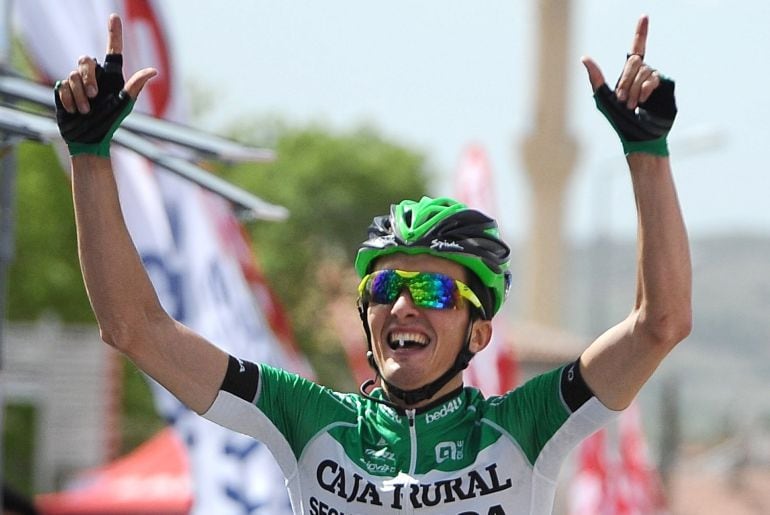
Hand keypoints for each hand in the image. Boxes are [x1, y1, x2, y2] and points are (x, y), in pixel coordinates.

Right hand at [54, 14, 156, 156]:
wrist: (87, 138)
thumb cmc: (109, 123)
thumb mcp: (123, 104)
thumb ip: (134, 86)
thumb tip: (154, 71)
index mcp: (112, 77)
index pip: (113, 51)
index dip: (114, 33)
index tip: (114, 17)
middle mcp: (95, 76)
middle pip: (85, 60)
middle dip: (88, 78)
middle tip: (93, 97)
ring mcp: (78, 82)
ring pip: (72, 75)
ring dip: (79, 95)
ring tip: (86, 111)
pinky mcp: (64, 89)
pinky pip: (62, 85)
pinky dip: (69, 99)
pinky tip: (74, 110)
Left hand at [581, 15, 676, 156]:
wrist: (640, 136)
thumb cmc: (620, 122)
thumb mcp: (604, 99)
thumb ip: (596, 78)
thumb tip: (584, 57)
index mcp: (629, 76)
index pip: (637, 49)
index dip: (641, 33)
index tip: (644, 16)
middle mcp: (644, 75)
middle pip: (634, 61)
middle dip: (625, 81)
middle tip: (623, 100)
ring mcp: (656, 80)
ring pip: (643, 71)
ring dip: (634, 89)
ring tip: (633, 105)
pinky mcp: (666, 86)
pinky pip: (654, 78)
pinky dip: (645, 89)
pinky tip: (643, 102)